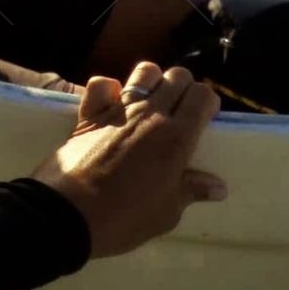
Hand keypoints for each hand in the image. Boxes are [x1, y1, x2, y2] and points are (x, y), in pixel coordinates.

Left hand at [30, 61, 225, 257]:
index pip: (202, 96)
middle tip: (182, 111)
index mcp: (176, 138)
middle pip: (177, 76)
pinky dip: (109, 89)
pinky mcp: (91, 111)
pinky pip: (102, 83)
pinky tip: (114, 103)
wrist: (70, 212)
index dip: (208, 102)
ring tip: (153, 103)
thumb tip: (218, 186)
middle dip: (185, 87)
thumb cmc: (125, 218)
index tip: (206, 116)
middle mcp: (151, 114)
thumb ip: (191, 191)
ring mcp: (119, 108)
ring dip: (154, 81)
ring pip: (145, 71)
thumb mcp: (166, 213)